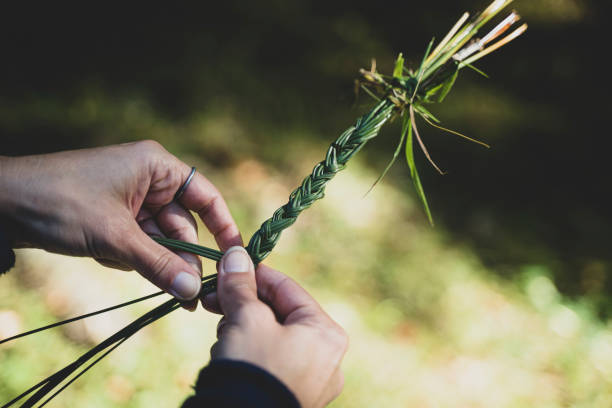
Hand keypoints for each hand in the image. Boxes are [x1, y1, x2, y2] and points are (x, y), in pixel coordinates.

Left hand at [0, 141, 241, 301]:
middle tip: (191, 295)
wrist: (0, 204)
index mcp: (156, 167)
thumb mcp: (114, 236)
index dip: (224, 226)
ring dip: (155, 262)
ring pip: (160, 238)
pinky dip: (131, 258)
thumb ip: (158, 264)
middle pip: (183, 224)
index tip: (235, 257)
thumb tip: (194, 292)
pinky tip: (108, 258)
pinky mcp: (113, 218)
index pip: (206, 196)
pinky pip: (139, 243)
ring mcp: (130, 200)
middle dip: (183, 257)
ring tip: (153, 283)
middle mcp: (148, 180)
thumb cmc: (60, 202)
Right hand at [203, 247, 347, 407]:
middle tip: (214, 298)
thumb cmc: (252, 366)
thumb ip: (241, 285)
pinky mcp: (293, 396)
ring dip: (243, 328)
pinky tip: (227, 352)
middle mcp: (328, 358)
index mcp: (326, 333)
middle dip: (244, 304)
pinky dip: (249, 351)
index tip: (228, 267)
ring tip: (222, 332)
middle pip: (279, 314)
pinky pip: (271, 361)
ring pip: (272, 337)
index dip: (255, 274)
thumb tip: (236, 254)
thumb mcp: (245, 318)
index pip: (288, 289)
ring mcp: (312, 381)